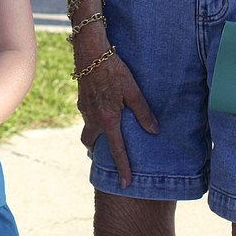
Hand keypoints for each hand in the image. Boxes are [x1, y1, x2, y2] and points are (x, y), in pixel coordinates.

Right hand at [76, 51, 157, 188]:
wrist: (90, 51)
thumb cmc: (113, 69)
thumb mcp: (133, 90)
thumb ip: (143, 112)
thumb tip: (154, 131)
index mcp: (107, 119)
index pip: (116, 150)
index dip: (123, 168)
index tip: (125, 184)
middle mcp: (92, 118)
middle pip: (91, 142)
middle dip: (97, 150)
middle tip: (106, 153)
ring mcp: (83, 108)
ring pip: (88, 127)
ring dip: (95, 132)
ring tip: (106, 128)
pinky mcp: (81, 98)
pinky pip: (87, 114)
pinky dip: (93, 116)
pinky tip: (102, 106)